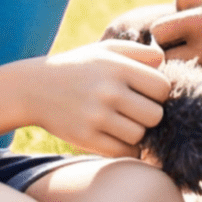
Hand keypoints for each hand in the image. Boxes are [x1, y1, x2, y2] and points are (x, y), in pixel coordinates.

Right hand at [25, 39, 169, 156]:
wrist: (35, 87)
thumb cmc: (80, 67)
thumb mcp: (107, 49)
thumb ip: (141, 52)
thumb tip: (166, 64)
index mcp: (117, 67)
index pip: (162, 87)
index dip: (159, 92)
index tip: (147, 92)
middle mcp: (108, 91)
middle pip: (155, 115)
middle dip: (151, 114)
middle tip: (136, 110)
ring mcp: (96, 117)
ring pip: (139, 135)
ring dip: (137, 132)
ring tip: (124, 121)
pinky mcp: (85, 138)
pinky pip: (122, 152)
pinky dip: (126, 148)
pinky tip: (117, 136)